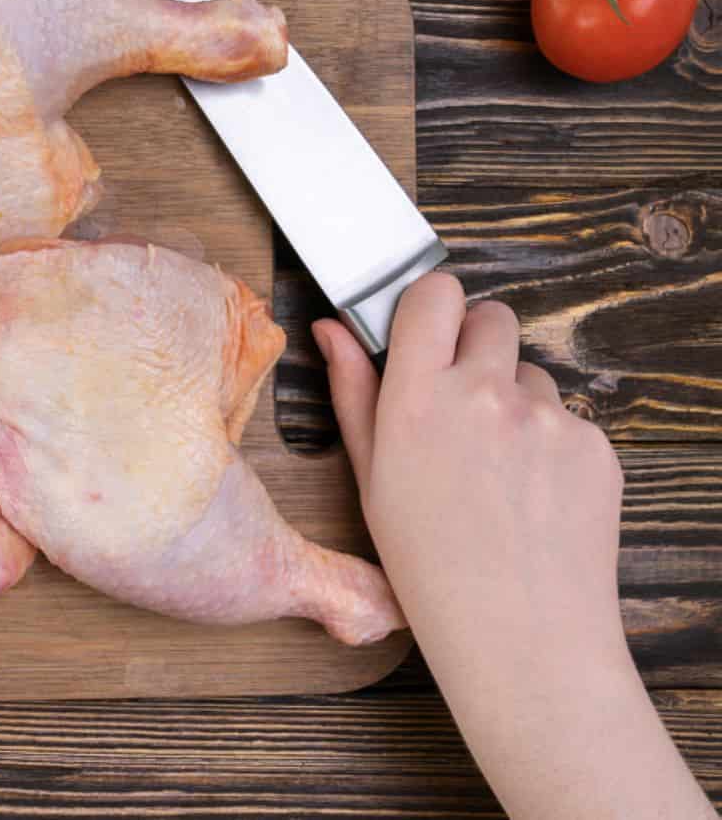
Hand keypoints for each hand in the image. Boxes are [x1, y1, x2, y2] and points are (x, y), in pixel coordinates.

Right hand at [314, 273, 711, 819]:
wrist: (517, 634)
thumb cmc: (430, 565)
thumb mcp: (371, 479)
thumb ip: (353, 392)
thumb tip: (333, 330)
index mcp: (417, 399)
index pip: (434, 294)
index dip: (430, 304)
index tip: (424, 327)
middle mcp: (484, 395)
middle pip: (492, 316)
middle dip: (475, 342)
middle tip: (460, 398)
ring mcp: (547, 417)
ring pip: (530, 373)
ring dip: (512, 400)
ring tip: (495, 469)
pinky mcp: (594, 444)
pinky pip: (568, 418)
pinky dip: (549, 443)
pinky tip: (529, 494)